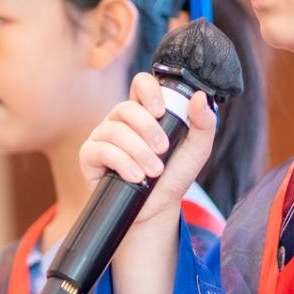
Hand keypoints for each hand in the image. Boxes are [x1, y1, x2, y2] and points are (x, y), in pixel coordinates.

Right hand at [79, 72, 217, 233]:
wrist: (156, 209)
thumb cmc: (173, 176)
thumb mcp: (196, 151)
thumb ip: (203, 123)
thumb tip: (199, 97)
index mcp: (144, 112)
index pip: (141, 84)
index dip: (149, 91)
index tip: (161, 111)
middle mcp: (121, 120)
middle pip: (126, 107)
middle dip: (148, 129)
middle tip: (163, 149)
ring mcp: (103, 136)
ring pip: (115, 131)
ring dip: (139, 152)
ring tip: (153, 171)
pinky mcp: (90, 156)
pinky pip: (101, 150)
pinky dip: (122, 163)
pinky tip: (135, 176)